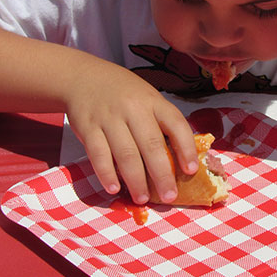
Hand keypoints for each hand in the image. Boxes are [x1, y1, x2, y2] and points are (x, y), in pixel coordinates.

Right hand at [65, 58, 197, 203]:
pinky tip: (115, 188)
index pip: (176, 124)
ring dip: (136, 180)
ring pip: (126, 153)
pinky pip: (99, 155)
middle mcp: (134, 108)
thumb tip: (181, 159)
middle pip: (152, 144)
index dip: (186, 148)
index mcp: (154, 102)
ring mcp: (109, 118)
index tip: (191, 170)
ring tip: (143, 199)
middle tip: (169, 197)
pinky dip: (107, 174)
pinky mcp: (88, 127)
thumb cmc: (125, 95)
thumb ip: (162, 123)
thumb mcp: (148, 99)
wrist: (85, 77)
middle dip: (162, 174)